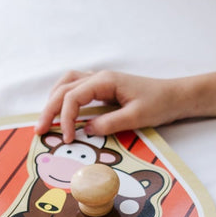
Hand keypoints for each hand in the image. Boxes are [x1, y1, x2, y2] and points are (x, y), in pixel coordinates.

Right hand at [34, 70, 182, 142]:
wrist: (175, 96)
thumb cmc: (159, 103)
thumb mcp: (136, 117)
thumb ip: (110, 123)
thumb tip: (85, 129)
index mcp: (105, 81)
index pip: (73, 97)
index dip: (65, 118)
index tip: (68, 139)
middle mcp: (99, 77)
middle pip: (63, 88)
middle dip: (49, 110)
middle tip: (40, 131)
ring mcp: (100, 81)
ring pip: (66, 83)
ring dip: (53, 100)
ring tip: (46, 120)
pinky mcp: (103, 88)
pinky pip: (75, 88)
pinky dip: (63, 98)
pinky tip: (61, 111)